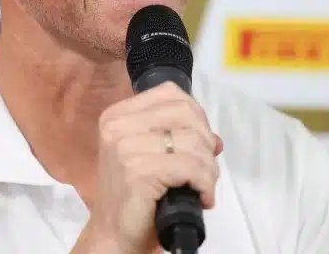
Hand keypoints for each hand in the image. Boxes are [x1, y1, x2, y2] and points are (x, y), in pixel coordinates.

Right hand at [76, 81, 222, 253]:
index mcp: (117, 115)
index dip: (196, 115)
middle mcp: (118, 126)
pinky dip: (205, 183)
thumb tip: (214, 138)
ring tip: (203, 185)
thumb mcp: (150, 155)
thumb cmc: (134, 196)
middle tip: (204, 168)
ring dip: (209, 167)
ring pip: (193, 141)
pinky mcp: (138, 171)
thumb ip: (178, 137)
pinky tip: (202, 196)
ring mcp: (126, 147)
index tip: (199, 142)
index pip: (170, 94)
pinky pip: (191, 167)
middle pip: (185, 112)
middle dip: (205, 140)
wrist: (114, 235)